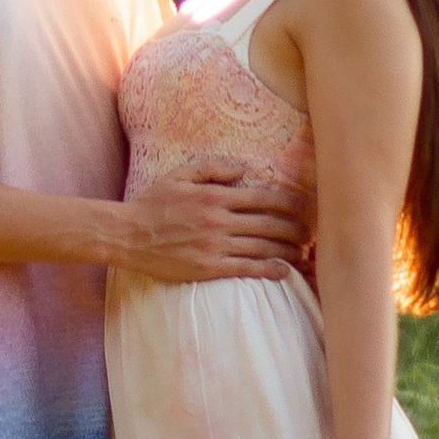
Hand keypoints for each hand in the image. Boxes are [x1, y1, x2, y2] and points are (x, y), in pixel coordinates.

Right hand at [115, 160, 306, 283]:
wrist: (128, 235)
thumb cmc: (153, 203)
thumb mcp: (180, 175)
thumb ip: (213, 167)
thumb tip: (245, 168)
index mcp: (215, 195)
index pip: (265, 197)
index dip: (291, 204)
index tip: (305, 208)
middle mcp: (220, 220)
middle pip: (271, 224)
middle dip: (296, 229)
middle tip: (310, 233)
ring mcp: (215, 245)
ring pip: (264, 247)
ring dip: (289, 250)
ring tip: (303, 252)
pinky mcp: (209, 267)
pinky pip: (247, 269)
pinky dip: (270, 270)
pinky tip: (284, 271)